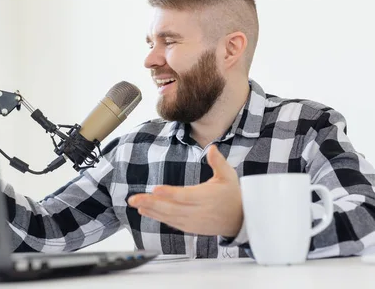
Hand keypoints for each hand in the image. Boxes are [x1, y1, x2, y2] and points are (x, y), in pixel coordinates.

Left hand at [127, 145, 242, 236]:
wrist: (241, 220)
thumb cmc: (233, 195)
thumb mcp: (229, 176)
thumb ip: (218, 162)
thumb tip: (212, 148)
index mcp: (206, 197)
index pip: (185, 196)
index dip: (169, 194)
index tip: (155, 189)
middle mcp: (198, 211)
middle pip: (171, 208)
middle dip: (151, 203)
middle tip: (133, 198)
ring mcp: (193, 221)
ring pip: (169, 217)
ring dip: (151, 210)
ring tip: (136, 204)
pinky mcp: (190, 227)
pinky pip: (171, 223)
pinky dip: (158, 218)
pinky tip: (146, 211)